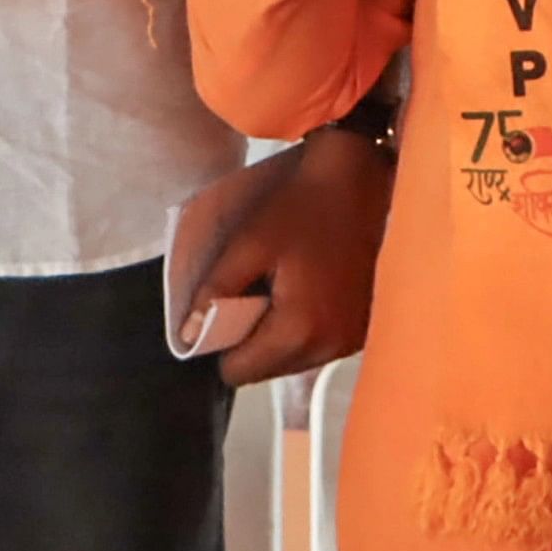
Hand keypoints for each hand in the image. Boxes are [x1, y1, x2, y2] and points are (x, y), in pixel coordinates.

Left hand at [196, 128, 390, 385]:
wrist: (360, 178)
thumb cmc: (301, 207)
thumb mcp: (248, 243)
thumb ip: (215, 290)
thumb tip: (187, 334)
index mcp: (299, 330)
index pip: (241, 372)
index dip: (221, 344)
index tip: (223, 309)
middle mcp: (331, 348)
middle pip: (268, 370)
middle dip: (251, 341)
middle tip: (252, 293)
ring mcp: (352, 341)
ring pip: (295, 361)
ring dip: (279, 337)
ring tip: (279, 288)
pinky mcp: (363, 330)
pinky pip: (319, 346)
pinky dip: (306, 329)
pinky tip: (307, 290)